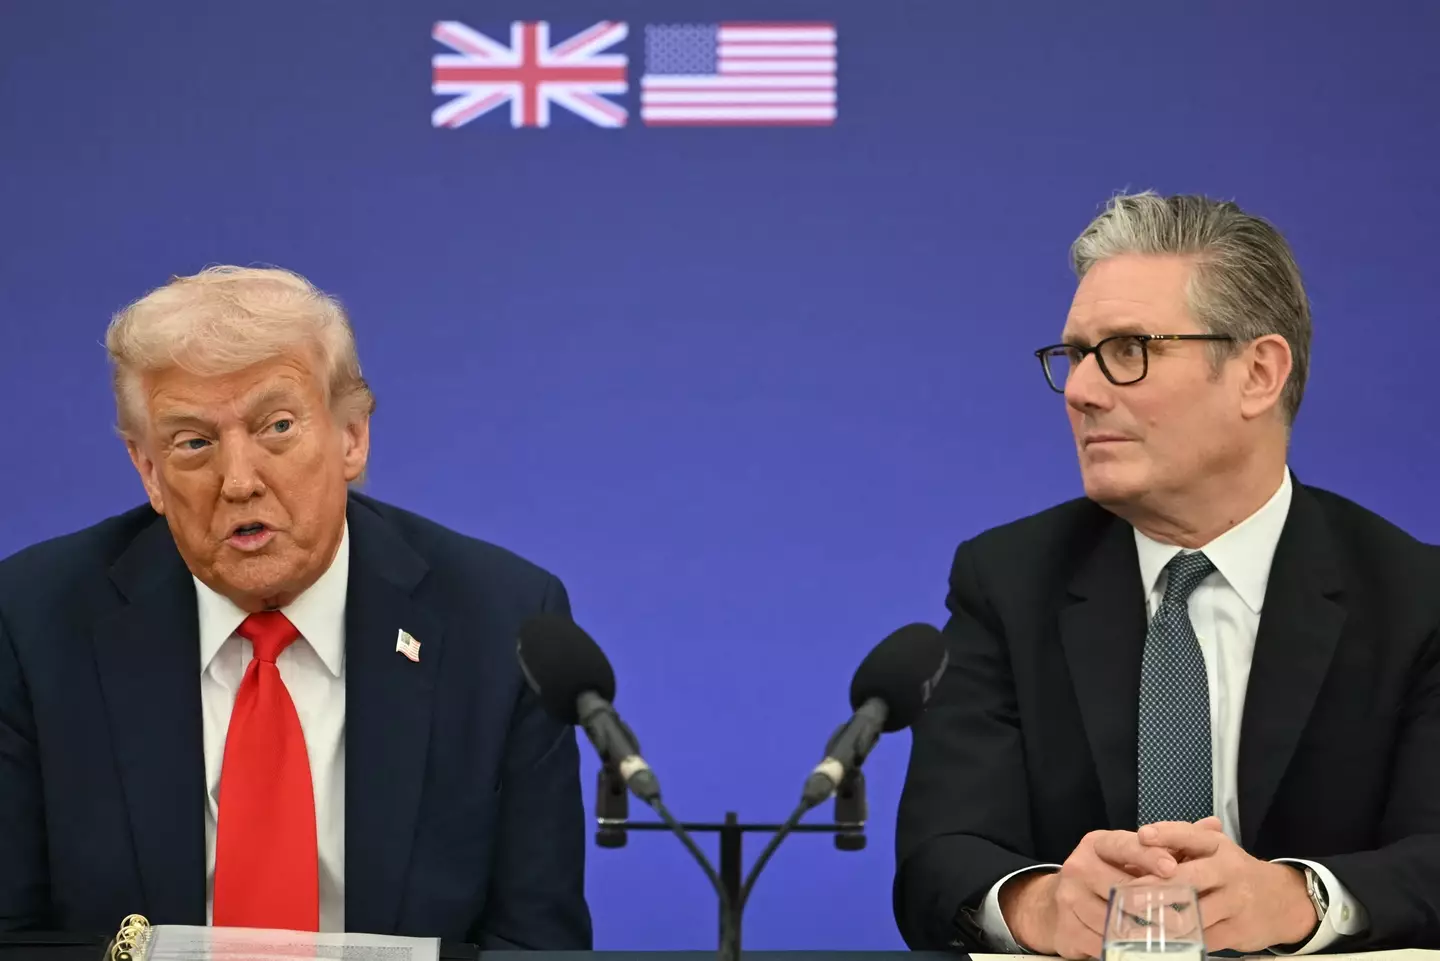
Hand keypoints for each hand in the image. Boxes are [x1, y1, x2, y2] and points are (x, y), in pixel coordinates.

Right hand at [1001, 830, 1179, 958]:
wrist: (1052, 903)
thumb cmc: (1102, 878)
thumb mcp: (1123, 859)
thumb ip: (1154, 855)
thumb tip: (1201, 846)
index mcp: (1097, 845)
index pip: (1123, 846)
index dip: (1148, 856)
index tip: (1171, 868)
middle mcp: (1078, 867)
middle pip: (1120, 887)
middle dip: (1153, 904)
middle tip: (1182, 919)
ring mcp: (1070, 898)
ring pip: (1113, 919)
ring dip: (1142, 933)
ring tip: (1168, 939)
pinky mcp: (1067, 927)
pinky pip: (1102, 942)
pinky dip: (1125, 949)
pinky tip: (1141, 950)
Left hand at [1136, 820, 1316, 951]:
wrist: (1284, 901)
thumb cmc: (1233, 872)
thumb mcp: (1213, 851)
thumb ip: (1181, 845)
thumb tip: (1141, 840)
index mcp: (1217, 847)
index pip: (1190, 835)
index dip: (1165, 835)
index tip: (1141, 836)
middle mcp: (1229, 871)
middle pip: (1188, 878)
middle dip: (1154, 887)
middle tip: (1124, 894)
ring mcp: (1236, 902)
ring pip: (1193, 913)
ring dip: (1162, 920)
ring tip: (1132, 923)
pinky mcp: (1238, 931)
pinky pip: (1203, 938)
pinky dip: (1180, 941)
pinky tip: (1160, 942)